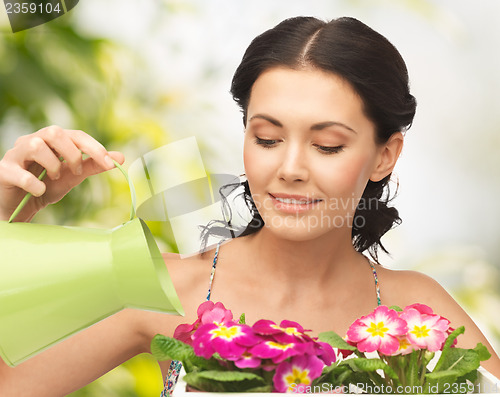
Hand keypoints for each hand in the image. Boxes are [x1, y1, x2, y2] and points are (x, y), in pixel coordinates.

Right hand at [0, 126, 124, 221]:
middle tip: (75, 171)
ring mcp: (15, 154)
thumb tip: (121, 157)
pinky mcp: (3, 171)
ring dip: (52, 164)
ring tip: (54, 179)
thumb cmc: (44, 186)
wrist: (17, 207)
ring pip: (35, 144)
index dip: (95, 148)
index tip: (110, 163)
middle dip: (72, 153)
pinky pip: (18, 172)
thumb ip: (93, 166)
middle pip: (54, 132)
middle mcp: (33, 141)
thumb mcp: (72, 177)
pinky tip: (39, 191)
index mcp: (52, 141)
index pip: (76, 135)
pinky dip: (33, 182)